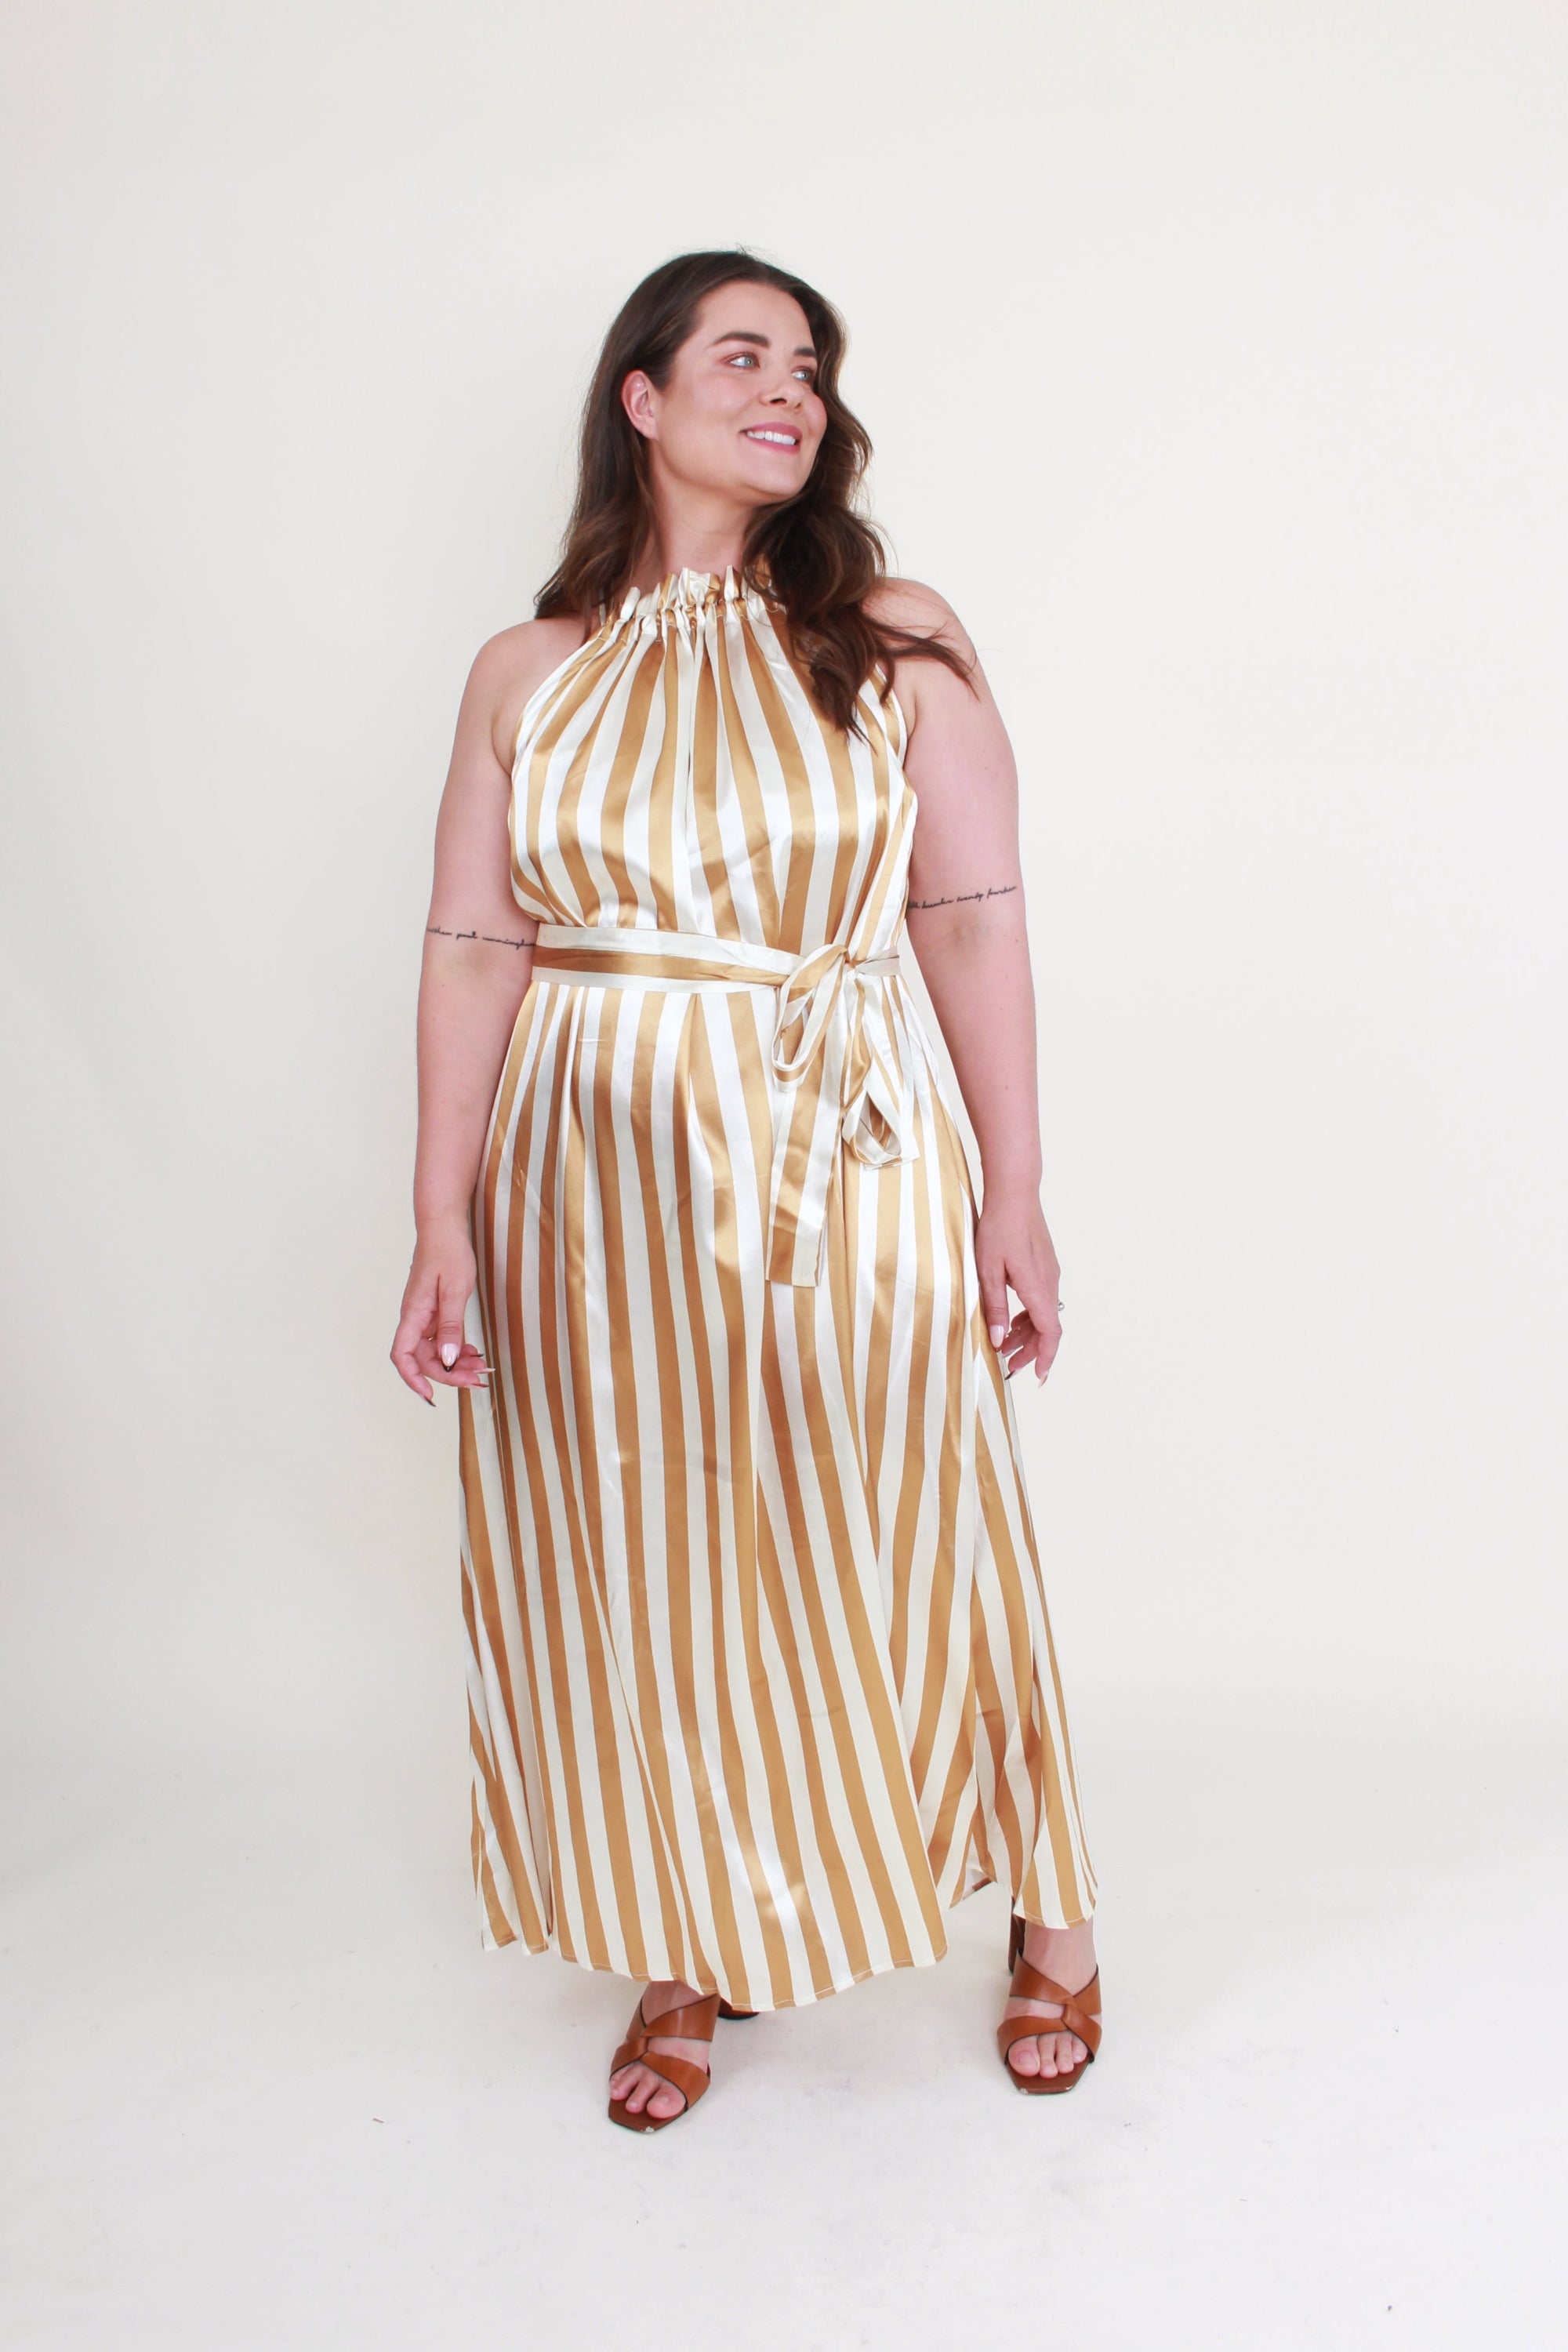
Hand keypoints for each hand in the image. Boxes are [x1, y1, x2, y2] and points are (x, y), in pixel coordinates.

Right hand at [390, 1219, 490, 1402]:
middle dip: (449, 1375)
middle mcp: (415, 1319)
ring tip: (481, 1369)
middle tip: (477, 1380)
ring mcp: (424, 1316)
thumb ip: (451, 1326)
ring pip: (436, 1352)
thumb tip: (447, 1359)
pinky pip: (443, 1340)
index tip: (431, 1395)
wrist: (444, 1227)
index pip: (402, 1355)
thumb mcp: (454, 1289)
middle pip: (424, 1359)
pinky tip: (474, 1353)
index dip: (413, 1378)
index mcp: (413, 1314)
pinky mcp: (435, 1312)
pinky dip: (458, 1350)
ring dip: (456, 1364)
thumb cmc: (448, 1252)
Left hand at [974, 1186, 1061, 1384]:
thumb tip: (997, 1340)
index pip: (1050, 1333)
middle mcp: (1049, 1283)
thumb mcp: (987, 1270)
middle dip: (1031, 1351)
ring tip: (1004, 1346)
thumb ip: (994, 1307)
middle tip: (1010, 1366)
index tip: (1038, 1376)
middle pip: (1047, 1328)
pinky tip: (1011, 1320)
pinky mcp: (1044, 1265)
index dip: (1045, 1357)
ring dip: (1027, 1333)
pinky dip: (1028, 1316)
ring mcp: (1049, 1273)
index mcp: (1037, 1288)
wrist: (1015, 1193)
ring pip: (1044, 1314)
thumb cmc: (999, 1228)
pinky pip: (1041, 1299)